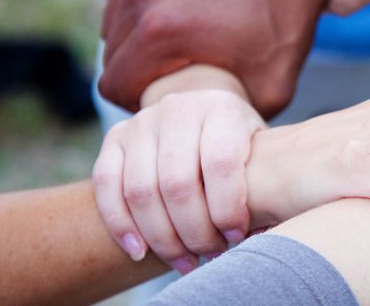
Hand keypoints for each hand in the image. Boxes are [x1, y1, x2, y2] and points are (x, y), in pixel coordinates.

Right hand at [92, 90, 264, 274]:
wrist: (204, 112)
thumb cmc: (239, 143)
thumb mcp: (260, 151)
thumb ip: (263, 184)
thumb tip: (258, 232)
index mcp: (222, 108)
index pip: (220, 162)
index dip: (227, 207)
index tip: (235, 235)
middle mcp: (179, 108)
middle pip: (178, 183)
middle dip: (194, 231)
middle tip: (210, 254)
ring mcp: (143, 121)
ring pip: (141, 190)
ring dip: (162, 237)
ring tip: (184, 260)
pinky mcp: (115, 136)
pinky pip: (107, 185)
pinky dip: (120, 224)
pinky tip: (139, 251)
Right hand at [98, 0, 338, 118]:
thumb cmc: (284, 23)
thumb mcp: (270, 88)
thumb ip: (231, 125)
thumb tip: (217, 160)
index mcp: (162, 32)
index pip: (114, 85)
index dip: (136, 99)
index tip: (162, 96)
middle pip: (111, 50)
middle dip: (136, 66)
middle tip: (172, 68)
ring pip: (112, 14)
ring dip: (135, 30)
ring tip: (174, 37)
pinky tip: (171, 3)